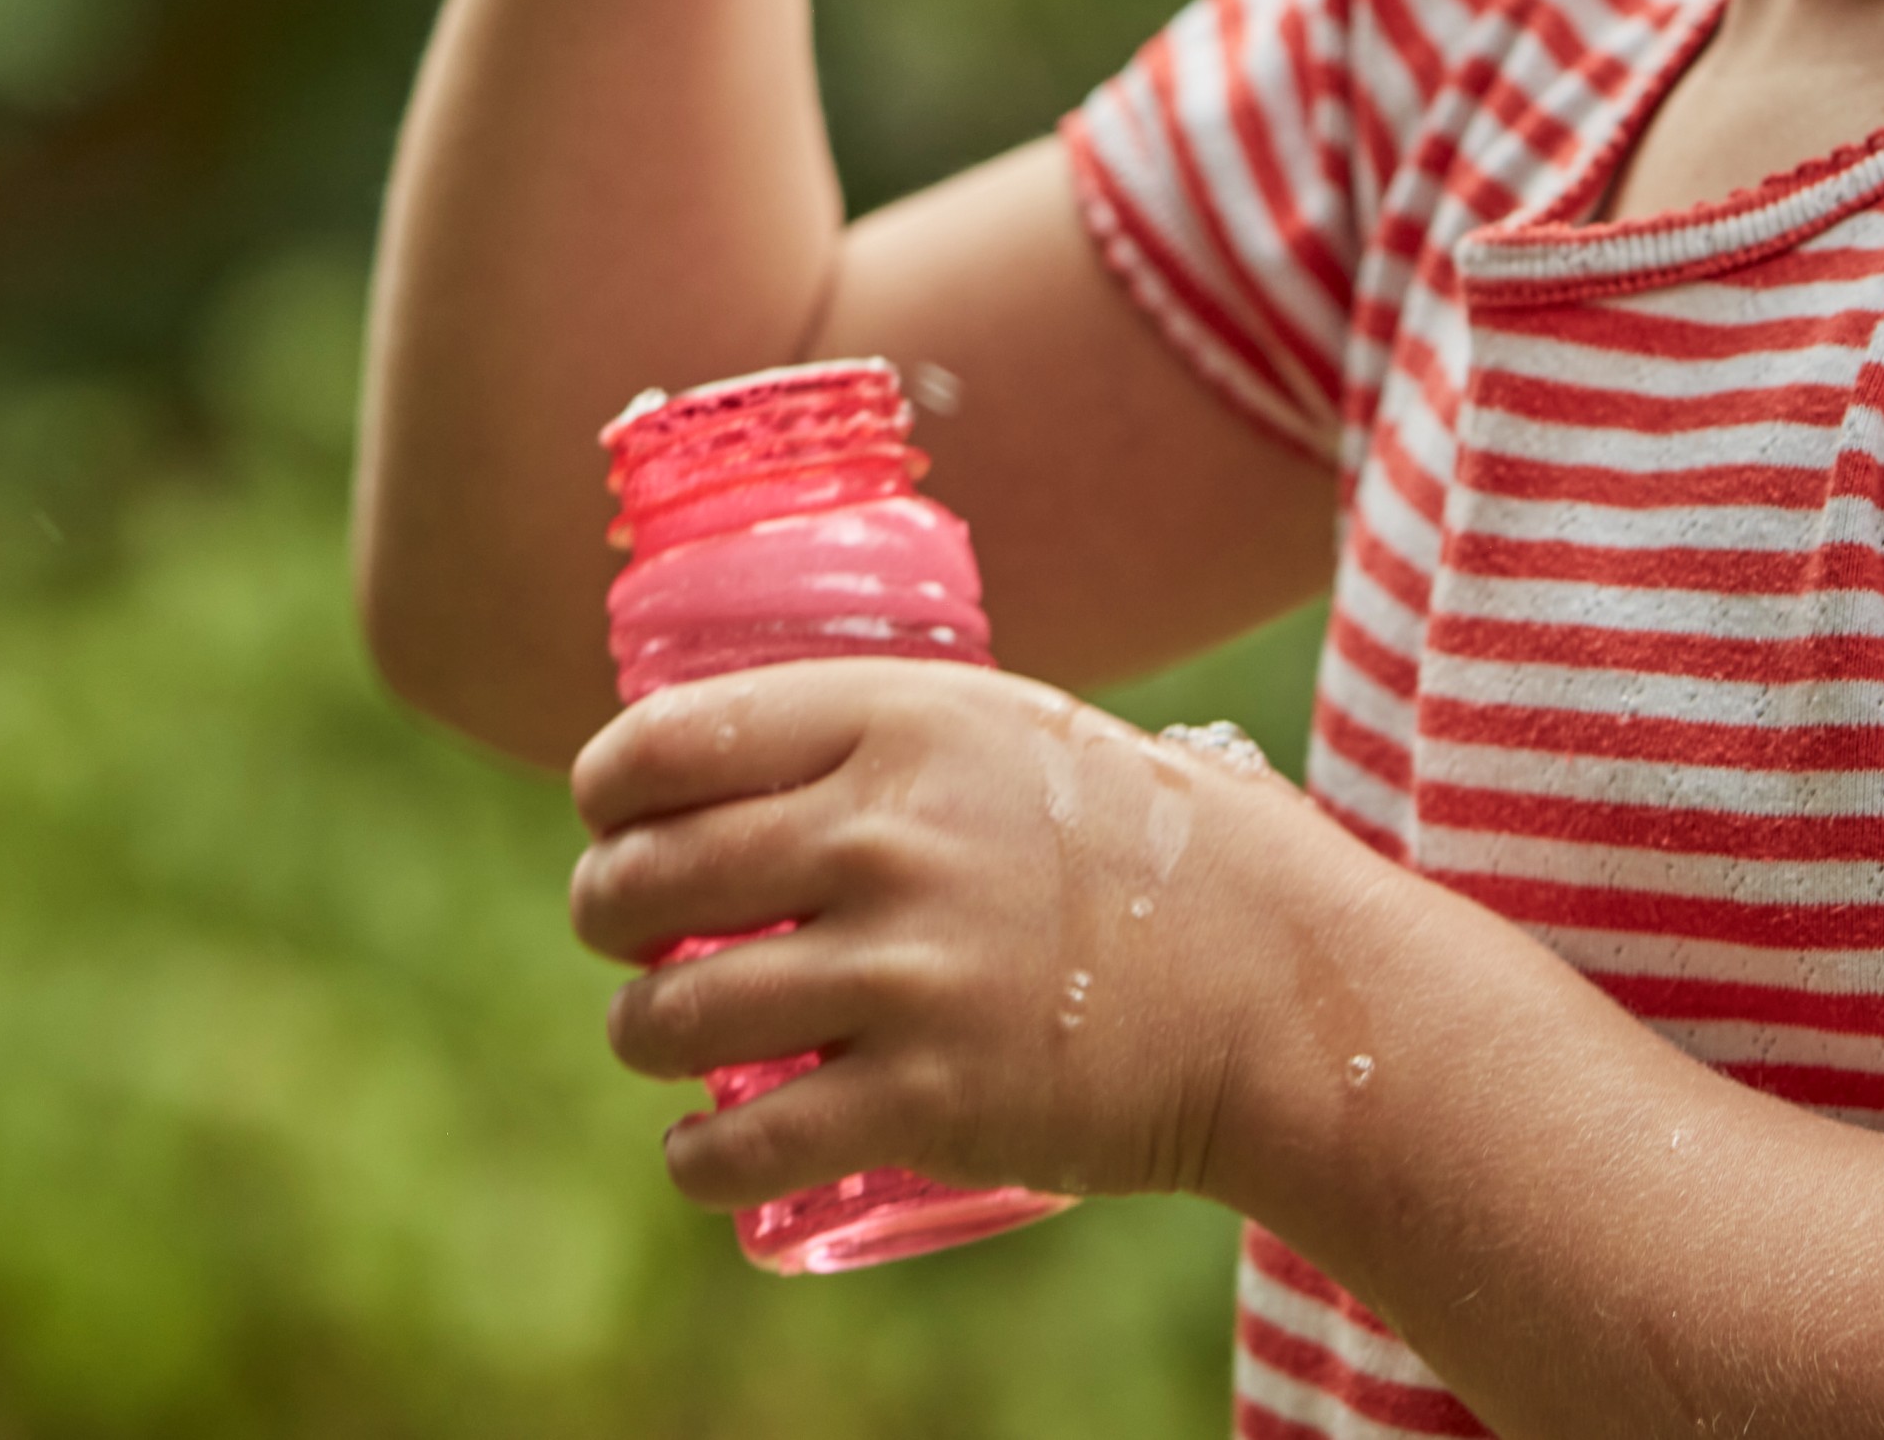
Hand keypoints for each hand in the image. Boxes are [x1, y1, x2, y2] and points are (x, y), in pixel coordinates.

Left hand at [565, 665, 1366, 1216]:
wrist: (1278, 985)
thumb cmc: (1144, 848)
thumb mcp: (1008, 733)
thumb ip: (881, 746)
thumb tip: (740, 772)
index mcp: (896, 723)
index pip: (668, 744)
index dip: (606, 791)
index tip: (605, 817)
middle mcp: (883, 838)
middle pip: (644, 882)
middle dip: (605, 916)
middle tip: (626, 939)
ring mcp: (902, 974)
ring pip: (668, 1019)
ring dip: (641, 1038)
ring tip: (664, 1041)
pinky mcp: (924, 1101)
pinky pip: (740, 1146)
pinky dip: (694, 1160)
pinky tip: (698, 1151)